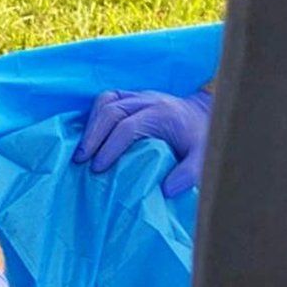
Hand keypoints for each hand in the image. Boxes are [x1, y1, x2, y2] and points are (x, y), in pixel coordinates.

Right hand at [73, 89, 212, 196]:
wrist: (205, 114)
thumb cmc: (200, 139)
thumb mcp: (202, 159)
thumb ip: (188, 174)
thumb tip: (166, 190)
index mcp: (163, 114)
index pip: (128, 127)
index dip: (110, 147)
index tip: (99, 169)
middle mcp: (148, 100)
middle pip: (112, 110)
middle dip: (93, 136)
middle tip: (81, 160)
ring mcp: (138, 95)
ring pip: (106, 100)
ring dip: (91, 124)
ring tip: (82, 149)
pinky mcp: (132, 96)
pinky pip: (107, 99)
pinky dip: (94, 115)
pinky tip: (89, 135)